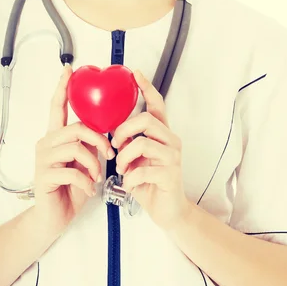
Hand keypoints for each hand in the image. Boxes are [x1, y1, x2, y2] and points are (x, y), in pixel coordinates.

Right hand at [32, 64, 115, 234]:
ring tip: (97, 176)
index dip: (63, 87)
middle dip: (99, 140)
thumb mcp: (85, 162)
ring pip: (76, 148)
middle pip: (77, 128)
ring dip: (94, 164)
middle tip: (110, 154)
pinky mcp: (44, 175)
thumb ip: (89, 144)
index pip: (57, 106)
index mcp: (56, 136)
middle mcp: (46, 143)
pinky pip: (73, 170)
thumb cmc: (71, 188)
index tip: (69, 69)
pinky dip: (87, 181)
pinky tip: (89, 188)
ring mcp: (43, 159)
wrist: (54, 218)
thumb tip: (106, 132)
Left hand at [111, 70, 190, 231]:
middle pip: (146, 120)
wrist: (169, 211)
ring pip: (142, 143)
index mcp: (163, 134)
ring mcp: (173, 157)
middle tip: (114, 145)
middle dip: (124, 130)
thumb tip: (114, 132)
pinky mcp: (170, 175)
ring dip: (124, 157)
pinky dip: (130, 178)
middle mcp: (171, 141)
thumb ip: (130, 142)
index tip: (136, 73)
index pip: (157, 104)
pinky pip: (143, 169)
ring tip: (122, 169)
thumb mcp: (137, 159)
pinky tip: (130, 184)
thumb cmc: (150, 182)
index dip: (147, 88)